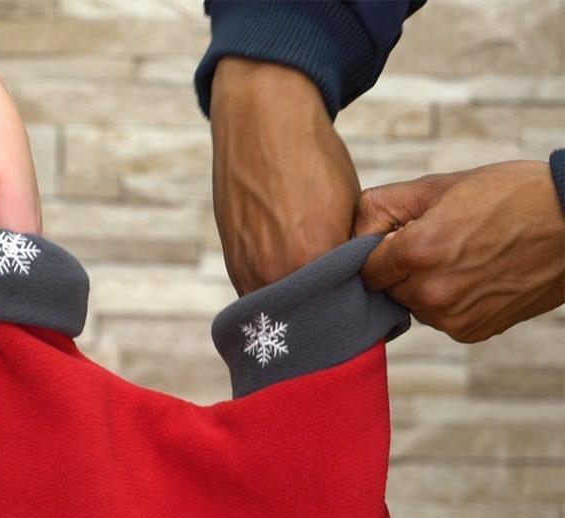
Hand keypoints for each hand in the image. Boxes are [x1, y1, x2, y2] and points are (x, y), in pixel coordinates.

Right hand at [209, 57, 359, 295]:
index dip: (354, 311)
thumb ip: (348, 256)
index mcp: (314, 258)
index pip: (343, 308)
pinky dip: (276, 294)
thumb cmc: (312, 157)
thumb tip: (355, 287)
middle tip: (340, 305)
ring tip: (314, 291)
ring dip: (298, 308)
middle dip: (326, 315)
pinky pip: (259, 297)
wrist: (262, 120)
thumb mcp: (350, 208)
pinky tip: (289, 276)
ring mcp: (249, 271)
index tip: (363, 309)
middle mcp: (277, 272)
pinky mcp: (233, 265)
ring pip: (282, 312)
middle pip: (310, 318)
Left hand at [355, 161, 564, 342]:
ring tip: (461, 258)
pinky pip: (441, 320)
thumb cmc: (510, 196)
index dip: (377, 254)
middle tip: (437, 245)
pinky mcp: (471, 332)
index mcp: (417, 251)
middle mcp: (431, 292)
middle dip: (400, 271)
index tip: (396, 241)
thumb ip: (383, 207)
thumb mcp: (440, 186)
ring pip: (414, 306)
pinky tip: (475, 277)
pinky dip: (449, 303)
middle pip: (387, 290)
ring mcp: (452, 317)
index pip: (364, 270)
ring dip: (424, 288)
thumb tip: (351, 233)